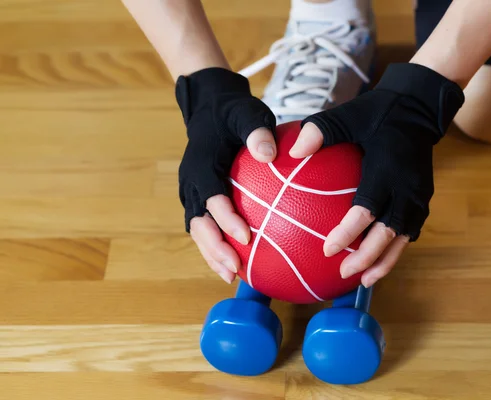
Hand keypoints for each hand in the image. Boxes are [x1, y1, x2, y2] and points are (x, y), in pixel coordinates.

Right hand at [175, 67, 276, 283]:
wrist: (210, 109)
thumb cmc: (233, 112)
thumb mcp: (247, 113)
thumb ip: (256, 131)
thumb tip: (269, 154)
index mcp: (201, 164)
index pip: (210, 196)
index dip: (225, 218)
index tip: (247, 237)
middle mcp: (191, 183)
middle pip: (197, 223)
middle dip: (214, 248)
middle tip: (235, 268)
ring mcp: (192, 193)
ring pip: (197, 230)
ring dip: (211, 253)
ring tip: (232, 276)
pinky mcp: (199, 198)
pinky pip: (205, 226)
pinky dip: (215, 246)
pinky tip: (237, 263)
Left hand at [289, 63, 464, 287]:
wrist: (420, 107)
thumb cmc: (378, 112)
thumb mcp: (348, 114)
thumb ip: (321, 131)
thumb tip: (292, 151)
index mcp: (388, 170)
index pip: (368, 209)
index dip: (349, 233)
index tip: (328, 249)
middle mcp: (407, 188)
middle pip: (390, 234)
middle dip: (368, 257)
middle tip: (344, 273)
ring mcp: (419, 196)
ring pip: (404, 238)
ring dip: (386, 261)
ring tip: (365, 280)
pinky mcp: (423, 199)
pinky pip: (410, 230)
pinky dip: (395, 249)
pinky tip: (378, 260)